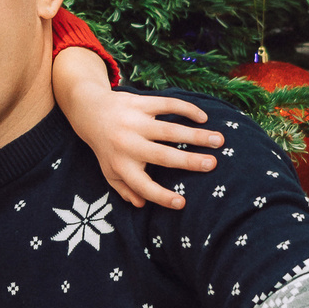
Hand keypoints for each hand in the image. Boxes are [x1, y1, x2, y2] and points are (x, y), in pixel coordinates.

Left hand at [80, 93, 225, 209]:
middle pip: (162, 156)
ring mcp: (134, 122)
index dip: (161, 196)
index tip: (182, 203)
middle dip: (189, 161)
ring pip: (169, 130)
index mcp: (121, 165)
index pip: (142, 186)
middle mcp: (127, 144)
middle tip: (213, 164)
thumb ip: (125, 189)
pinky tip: (203, 117)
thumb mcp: (109, 171)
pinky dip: (187, 109)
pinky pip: (167, 104)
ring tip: (219, 140)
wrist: (90, 111)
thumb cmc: (106, 147)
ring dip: (196, 135)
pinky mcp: (140, 102)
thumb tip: (142, 204)